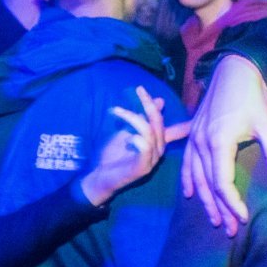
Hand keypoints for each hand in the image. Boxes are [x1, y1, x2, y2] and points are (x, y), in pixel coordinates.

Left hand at [80, 86, 189, 205]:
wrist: (100, 176)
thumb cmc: (113, 154)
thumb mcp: (128, 130)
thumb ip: (142, 117)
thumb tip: (159, 100)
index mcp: (158, 141)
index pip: (166, 122)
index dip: (158, 106)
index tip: (144, 90)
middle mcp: (159, 150)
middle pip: (158, 123)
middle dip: (148, 105)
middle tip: (138, 90)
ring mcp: (152, 160)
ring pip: (150, 133)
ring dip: (134, 118)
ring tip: (118, 111)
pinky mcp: (143, 168)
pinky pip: (146, 149)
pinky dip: (138, 139)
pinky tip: (128, 138)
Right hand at [183, 54, 266, 235]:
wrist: (234, 69)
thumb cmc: (252, 95)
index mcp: (219, 141)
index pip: (222, 182)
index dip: (231, 202)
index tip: (242, 218)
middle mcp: (201, 142)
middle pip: (207, 184)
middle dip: (217, 208)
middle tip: (228, 230)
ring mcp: (194, 138)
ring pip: (194, 176)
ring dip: (203, 199)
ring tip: (212, 219)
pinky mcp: (193, 133)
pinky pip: (186, 162)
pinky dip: (187, 179)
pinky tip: (189, 194)